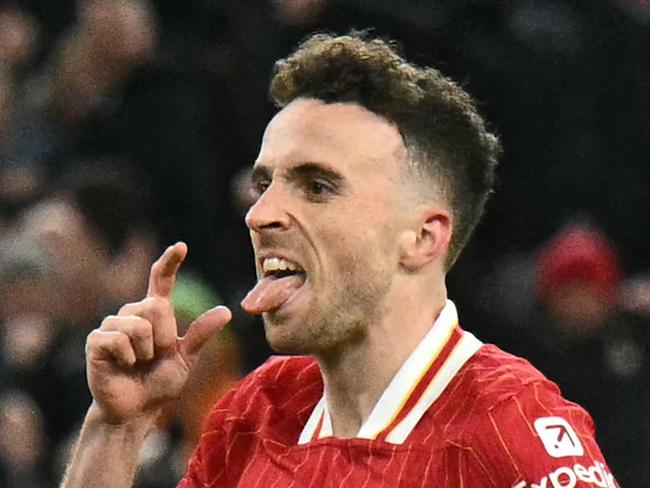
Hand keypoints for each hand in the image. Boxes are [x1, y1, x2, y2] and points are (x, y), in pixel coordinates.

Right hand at [85, 242, 230, 424]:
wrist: (136, 410)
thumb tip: (226, 310)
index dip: (169, 262)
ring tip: (138, 363)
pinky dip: (129, 358)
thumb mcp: (186, 358)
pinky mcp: (96, 340)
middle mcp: (132, 313)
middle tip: (156, 357)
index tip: (181, 246)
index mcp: (154, 314)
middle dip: (165, 337)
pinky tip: (123, 366)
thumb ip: (201, 333)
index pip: (161, 280)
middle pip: (157, 306)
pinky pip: (121, 339)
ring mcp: (112, 324)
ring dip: (147, 351)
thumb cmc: (160, 382)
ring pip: (140, 325)